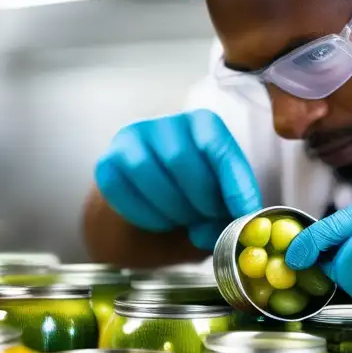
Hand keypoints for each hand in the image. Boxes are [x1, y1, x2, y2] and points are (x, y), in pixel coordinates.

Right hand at [95, 110, 262, 250]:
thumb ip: (226, 214)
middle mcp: (163, 124)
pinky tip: (160, 221)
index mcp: (201, 123)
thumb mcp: (219, 204)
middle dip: (201, 200)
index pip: (218, 148)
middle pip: (181, 160)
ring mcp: (130, 141)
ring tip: (184, 220)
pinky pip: (123, 193)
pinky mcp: (106, 164)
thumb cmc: (192, 199)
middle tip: (209, 221)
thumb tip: (222, 229)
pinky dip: (147, 216)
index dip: (235, 185)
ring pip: (150, 175)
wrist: (148, 209)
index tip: (245, 215)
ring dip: (173, 210)